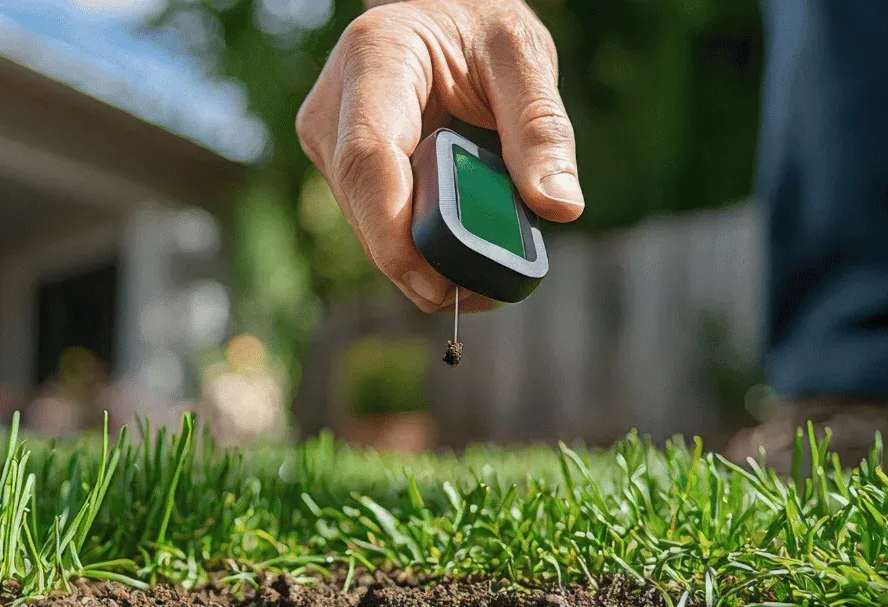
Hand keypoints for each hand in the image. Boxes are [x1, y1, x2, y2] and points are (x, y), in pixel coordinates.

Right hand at [296, 0, 582, 313]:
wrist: (437, 12)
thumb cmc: (478, 26)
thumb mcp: (522, 58)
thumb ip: (541, 129)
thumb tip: (560, 208)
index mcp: (374, 60)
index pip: (369, 157)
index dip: (395, 230)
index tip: (439, 281)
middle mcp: (333, 105)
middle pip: (364, 205)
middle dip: (417, 263)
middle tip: (481, 297)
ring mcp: (327, 140)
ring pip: (364, 224)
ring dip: (417, 262)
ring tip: (481, 281)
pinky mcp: (339, 167)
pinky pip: (372, 222)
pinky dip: (413, 249)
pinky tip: (457, 262)